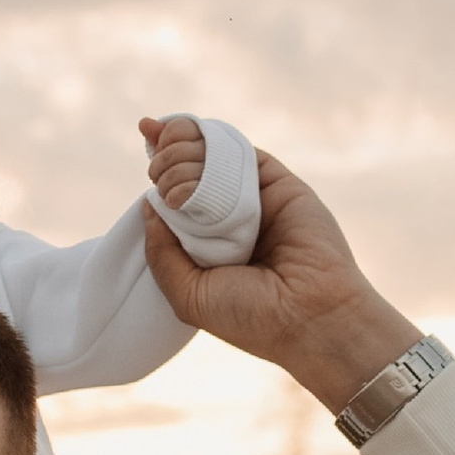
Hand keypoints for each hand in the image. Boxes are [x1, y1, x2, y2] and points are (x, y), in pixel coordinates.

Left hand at [139, 111, 205, 210]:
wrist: (217, 212)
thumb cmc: (192, 177)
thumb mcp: (175, 154)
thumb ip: (160, 137)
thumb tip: (143, 123)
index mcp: (207, 136)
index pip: (176, 129)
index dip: (162, 143)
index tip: (163, 153)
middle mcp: (215, 152)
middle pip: (172, 153)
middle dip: (157, 167)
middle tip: (157, 178)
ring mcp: (215, 175)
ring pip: (175, 173)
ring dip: (163, 186)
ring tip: (165, 192)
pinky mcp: (212, 197)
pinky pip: (183, 191)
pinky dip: (171, 198)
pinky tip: (173, 202)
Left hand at [144, 145, 419, 414]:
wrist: (309, 315)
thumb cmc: (250, 316)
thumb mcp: (188, 294)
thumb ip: (162, 254)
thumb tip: (148, 205)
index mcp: (206, 245)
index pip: (175, 195)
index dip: (159, 166)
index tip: (145, 138)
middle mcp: (228, 219)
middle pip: (190, 168)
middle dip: (166, 159)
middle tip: (158, 175)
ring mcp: (254, 199)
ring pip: (213, 156)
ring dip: (185, 149)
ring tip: (170, 165)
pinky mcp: (280, 185)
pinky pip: (245, 153)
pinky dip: (219, 145)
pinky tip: (199, 154)